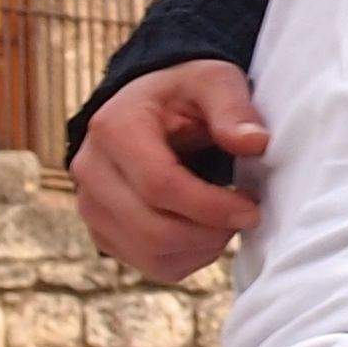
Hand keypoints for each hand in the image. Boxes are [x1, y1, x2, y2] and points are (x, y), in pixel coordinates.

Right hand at [66, 60, 266, 279]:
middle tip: (247, 216)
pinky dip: (188, 258)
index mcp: (114, 128)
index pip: (159, 185)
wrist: (149, 107)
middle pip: (151, 229)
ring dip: (202, 248)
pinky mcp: (103, 232)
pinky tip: (207, 232)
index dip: (211, 206)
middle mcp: (91, 171)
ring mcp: (91, 206)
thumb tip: (256, 144)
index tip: (252, 207)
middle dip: (210, 233)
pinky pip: (150, 265)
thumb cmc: (184, 94)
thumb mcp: (213, 81)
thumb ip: (234, 109)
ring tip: (228, 221)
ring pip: (149, 254)